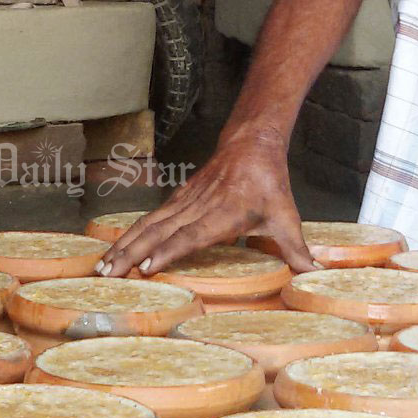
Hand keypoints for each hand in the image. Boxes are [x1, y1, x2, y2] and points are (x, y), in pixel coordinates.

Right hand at [96, 131, 319, 276]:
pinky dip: (130, 234)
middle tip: (108, 273)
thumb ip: (296, 248)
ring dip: (123, 246)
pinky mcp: (178, 199)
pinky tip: (115, 249)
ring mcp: (184, 202)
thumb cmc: (268, 183)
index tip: (146, 267)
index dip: (168, 252)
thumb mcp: (286, 216)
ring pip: (149, 225)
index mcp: (224, 213)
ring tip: (102, 267)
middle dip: (131, 253)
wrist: (251, 144)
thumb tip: (314, 274)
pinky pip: (150, 218)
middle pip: (159, 232)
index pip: (191, 235)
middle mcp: (199, 207)